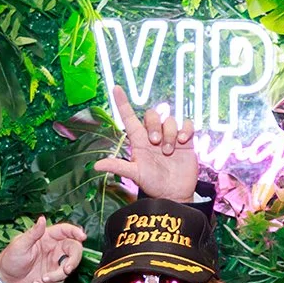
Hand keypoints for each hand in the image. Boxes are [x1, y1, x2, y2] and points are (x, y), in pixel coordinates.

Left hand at [0, 216, 87, 282]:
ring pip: (68, 267)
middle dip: (73, 261)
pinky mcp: (53, 273)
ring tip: (42, 279)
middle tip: (66, 269)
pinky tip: (38, 282)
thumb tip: (42, 219)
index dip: (76, 232)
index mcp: (47, 236)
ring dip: (58, 276)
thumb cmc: (10, 258)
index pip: (66, 230)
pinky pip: (61, 279)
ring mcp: (55, 261)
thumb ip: (33, 232)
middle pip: (74, 250)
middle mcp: (54, 248)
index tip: (82, 237)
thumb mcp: (20, 244)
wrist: (6, 278)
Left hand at [94, 85, 200, 201]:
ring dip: (169, 134)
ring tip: (168, 152)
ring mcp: (170, 137)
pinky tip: (183, 141)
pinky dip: (185, 129)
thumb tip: (96, 166)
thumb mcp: (135, 175)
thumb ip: (119, 167)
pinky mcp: (186, 141)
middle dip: (155, 125)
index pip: (129, 117)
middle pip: (152, 115)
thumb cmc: (153, 185)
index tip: (116, 88)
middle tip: (156, 143)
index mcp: (139, 141)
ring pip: (170, 120)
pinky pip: (186, 124)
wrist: (174, 194)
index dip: (122, 103)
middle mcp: (153, 135)